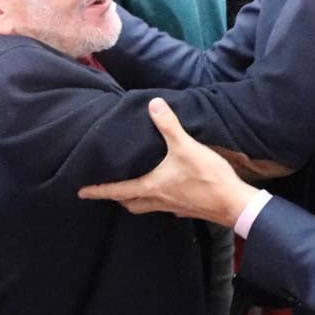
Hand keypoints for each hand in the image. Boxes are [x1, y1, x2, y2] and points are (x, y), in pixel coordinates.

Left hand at [78, 99, 259, 227]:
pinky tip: (166, 191)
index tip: (81, 192)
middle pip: (130, 203)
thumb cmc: (207, 177)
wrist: (233, 204)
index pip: (117, 190)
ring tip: (133, 189)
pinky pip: (166, 207)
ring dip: (137, 200)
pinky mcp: (187, 209)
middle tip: (109, 190)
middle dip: (117, 197)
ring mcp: (173, 207)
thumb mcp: (186, 147)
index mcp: (151, 186)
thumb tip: (153, 104)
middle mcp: (158, 200)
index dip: (98, 190)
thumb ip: (169, 125)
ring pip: (147, 207)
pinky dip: (159, 200)